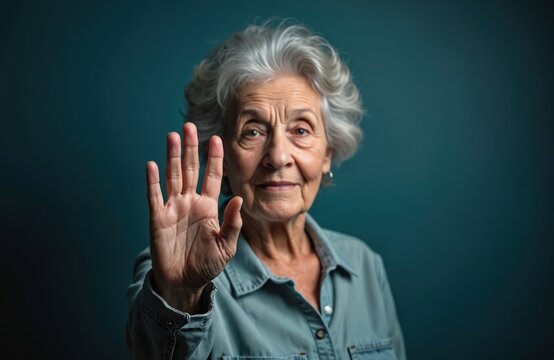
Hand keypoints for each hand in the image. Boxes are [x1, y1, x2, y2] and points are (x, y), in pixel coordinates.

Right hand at [146, 123, 241, 311]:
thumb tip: (238, 200)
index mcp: (209, 207)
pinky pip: (155, 196)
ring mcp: (173, 208)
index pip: (213, 177)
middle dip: (191, 148)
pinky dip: (153, 181)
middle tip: (190, 126)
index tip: (217, 139)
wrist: (184, 282)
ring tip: (173, 136)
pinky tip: (153, 165)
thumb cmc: (207, 265)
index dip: (214, 158)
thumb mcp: (226, 247)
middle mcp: (190, 202)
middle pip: (190, 169)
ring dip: (172, 157)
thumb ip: (232, 224)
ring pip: (173, 176)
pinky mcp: (158, 218)